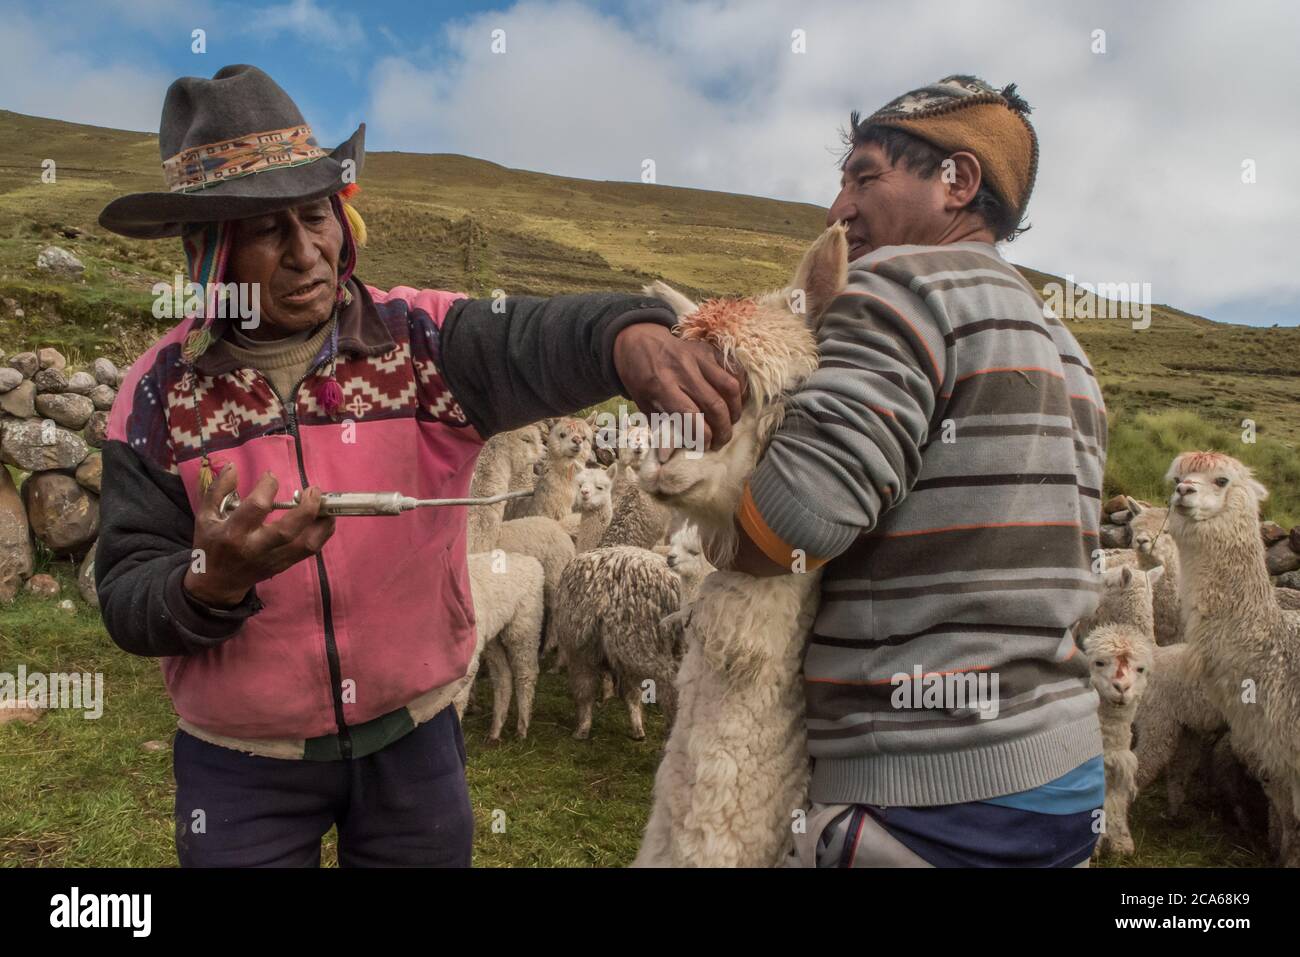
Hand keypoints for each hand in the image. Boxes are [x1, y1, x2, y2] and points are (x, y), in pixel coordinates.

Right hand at [183, 462, 336, 607]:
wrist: (216, 583)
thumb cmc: (211, 544)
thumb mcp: (205, 516)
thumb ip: (218, 490)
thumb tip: (232, 466)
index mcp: (233, 533)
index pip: (257, 507)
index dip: (268, 487)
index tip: (271, 476)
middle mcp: (255, 548)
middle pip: (287, 530)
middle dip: (306, 508)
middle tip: (313, 490)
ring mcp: (272, 559)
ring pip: (305, 544)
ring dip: (322, 523)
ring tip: (327, 505)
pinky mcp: (283, 566)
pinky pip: (309, 551)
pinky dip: (322, 534)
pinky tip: (325, 519)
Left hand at [612, 323, 744, 459]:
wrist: (638, 342)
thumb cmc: (640, 378)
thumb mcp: (643, 404)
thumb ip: (660, 427)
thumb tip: (670, 456)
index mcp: (662, 386)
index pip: (691, 417)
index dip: (703, 437)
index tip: (705, 446)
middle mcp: (683, 371)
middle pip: (715, 404)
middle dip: (723, 429)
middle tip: (721, 440)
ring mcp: (698, 358)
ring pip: (729, 386)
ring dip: (735, 409)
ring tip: (731, 422)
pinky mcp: (708, 350)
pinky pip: (733, 369)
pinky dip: (739, 387)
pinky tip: (735, 400)